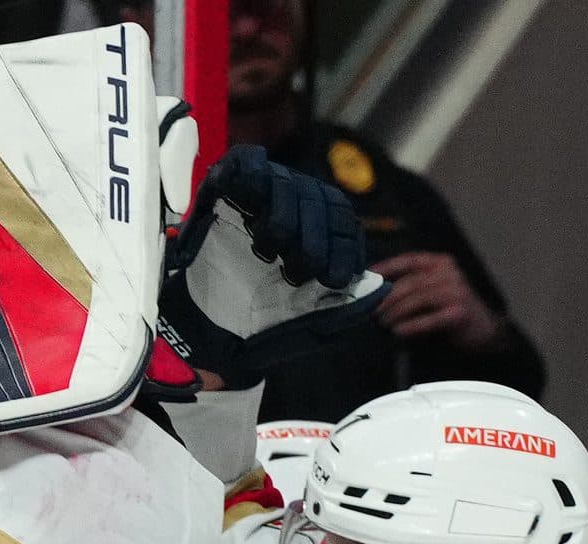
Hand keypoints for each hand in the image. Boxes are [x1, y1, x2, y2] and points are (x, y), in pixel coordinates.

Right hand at [154, 145, 387, 392]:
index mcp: (318, 236)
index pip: (342, 223)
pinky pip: (244, 163)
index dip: (342, 245)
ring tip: (267, 248)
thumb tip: (380, 289)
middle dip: (314, 238)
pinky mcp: (225, 190)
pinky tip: (248, 203)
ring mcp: (260, 197)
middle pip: (318, 200)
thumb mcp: (309, 327)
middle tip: (299, 271)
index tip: (334, 277)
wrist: (206, 335)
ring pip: (285, 183)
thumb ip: (345, 311)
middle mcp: (293, 210)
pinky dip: (249, 172)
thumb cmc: (259, 328)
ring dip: (282, 216)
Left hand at [369, 251, 502, 350]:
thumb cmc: (451, 310)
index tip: (368, 276)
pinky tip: (398, 331)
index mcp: (441, 263)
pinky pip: (428, 318)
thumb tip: (377, 292)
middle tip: (371, 310)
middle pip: (410, 283)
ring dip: (396, 312)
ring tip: (382, 323)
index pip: (409, 259)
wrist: (482, 329)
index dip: (387, 267)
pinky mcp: (459, 312)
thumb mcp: (432, 292)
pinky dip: (411, 325)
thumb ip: (411, 287)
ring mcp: (456, 291)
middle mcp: (449, 273)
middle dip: (387, 298)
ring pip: (417, 299)